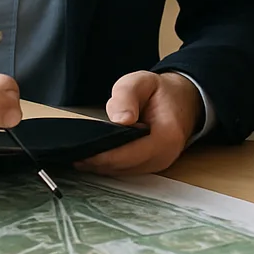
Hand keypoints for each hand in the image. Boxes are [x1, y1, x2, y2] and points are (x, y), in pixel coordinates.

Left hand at [75, 71, 200, 175]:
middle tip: (71, 154)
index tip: (80, 151)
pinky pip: (126, 169)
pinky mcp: (150, 166)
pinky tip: (93, 155)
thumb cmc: (161, 91)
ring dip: (101, 165)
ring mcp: (158, 164)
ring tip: (79, 154)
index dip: (102, 155)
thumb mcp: (142, 81)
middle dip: (97, 162)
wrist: (182, 99)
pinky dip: (109, 163)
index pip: (128, 155)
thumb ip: (128, 96)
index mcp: (166, 137)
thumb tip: (121, 120)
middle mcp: (164, 157)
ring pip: (122, 171)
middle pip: (122, 167)